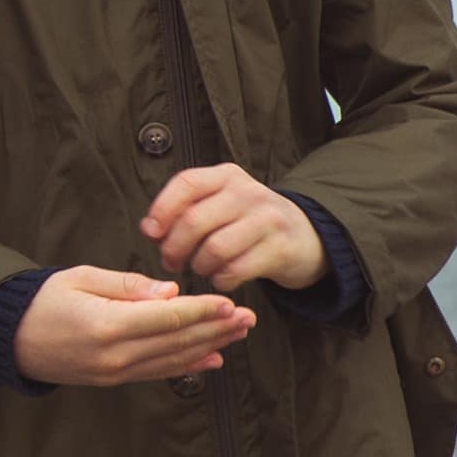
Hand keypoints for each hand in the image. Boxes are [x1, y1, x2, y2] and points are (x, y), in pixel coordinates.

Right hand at [14, 266, 256, 385]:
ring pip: (174, 359)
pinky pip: (160, 372)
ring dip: (211, 345)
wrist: (8, 338)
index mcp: (107, 325)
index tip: (230, 302)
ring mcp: (116, 372)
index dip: (202, 311)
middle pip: (178, 341)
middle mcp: (116, 354)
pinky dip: (189, 365)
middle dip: (217, 328)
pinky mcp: (116, 380)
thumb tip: (170, 292)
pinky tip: (214, 357)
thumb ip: (126, 285)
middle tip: (249, 317)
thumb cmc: (41, 300)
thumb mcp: (79, 279)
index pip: (167, 318)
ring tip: (239, 333)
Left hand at [141, 161, 327, 292]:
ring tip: (200, 268)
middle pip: (195, 221)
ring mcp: (267, 221)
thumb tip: (150, 230)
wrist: (307, 236)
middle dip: (174, 248)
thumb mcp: (222, 203)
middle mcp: (248, 193)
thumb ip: (186, 209)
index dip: (162, 210)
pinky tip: (222, 278)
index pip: (186, 184)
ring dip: (199, 266)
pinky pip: (236, 270)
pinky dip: (221, 280)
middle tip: (171, 262)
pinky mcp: (280, 249)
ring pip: (215, 249)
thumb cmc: (250, 222)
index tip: (151, 233)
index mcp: (227, 176)